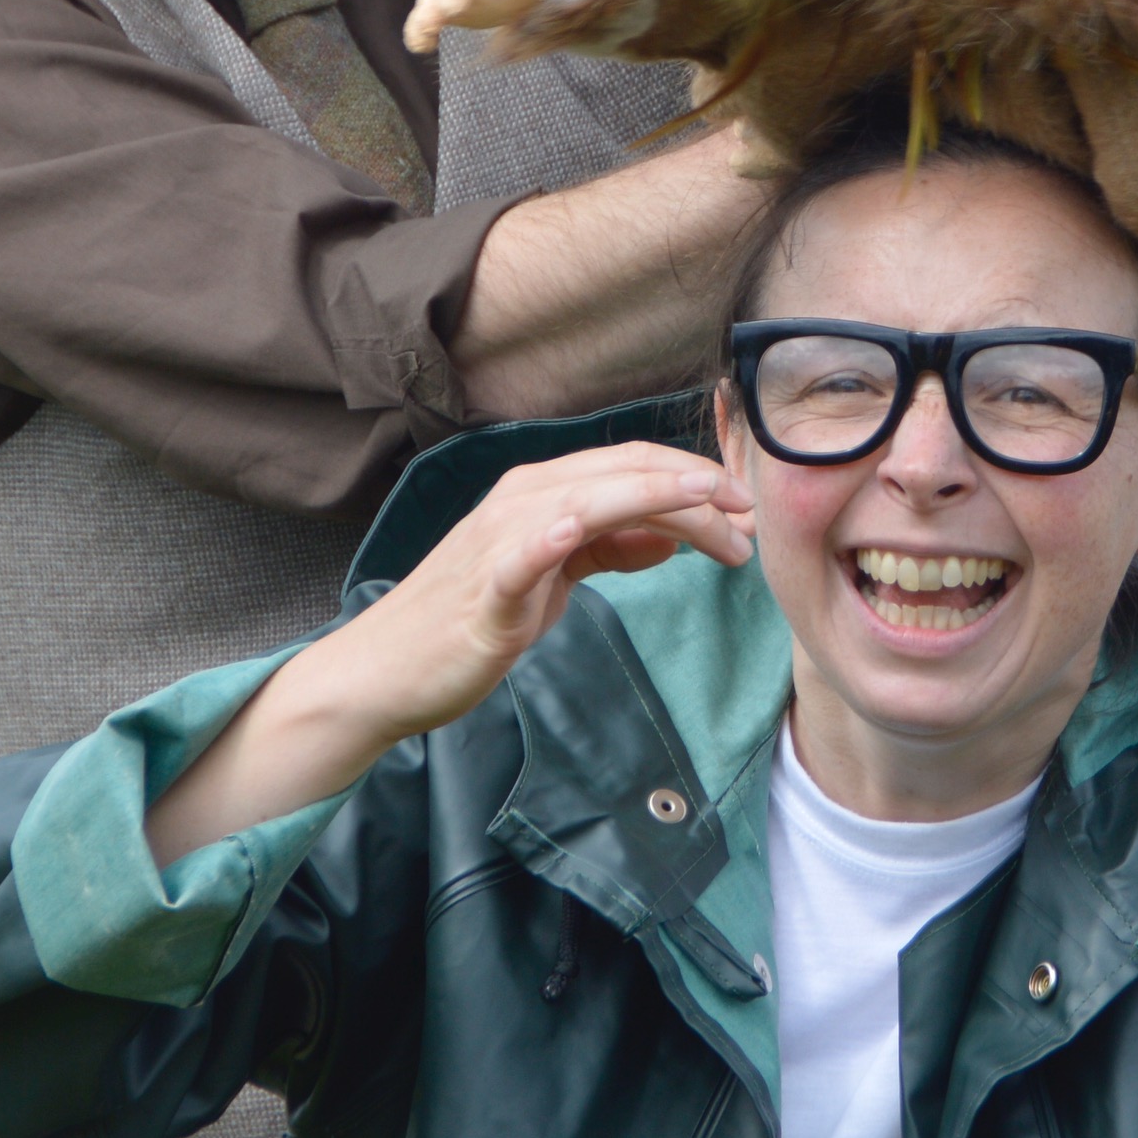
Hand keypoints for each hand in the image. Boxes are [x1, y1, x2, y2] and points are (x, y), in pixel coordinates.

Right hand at [147, 443, 752, 862]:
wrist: (386, 671)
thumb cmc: (467, 623)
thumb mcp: (552, 578)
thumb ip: (609, 549)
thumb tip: (672, 535)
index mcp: (541, 492)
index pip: (632, 465)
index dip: (694, 477)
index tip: (746, 509)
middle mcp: (521, 500)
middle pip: (623, 474)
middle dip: (697, 489)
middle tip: (751, 521)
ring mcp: (498, 540)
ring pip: (589, 499)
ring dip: (659, 502)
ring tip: (716, 516)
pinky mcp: (483, 590)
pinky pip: (520, 556)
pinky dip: (549, 536)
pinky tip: (579, 529)